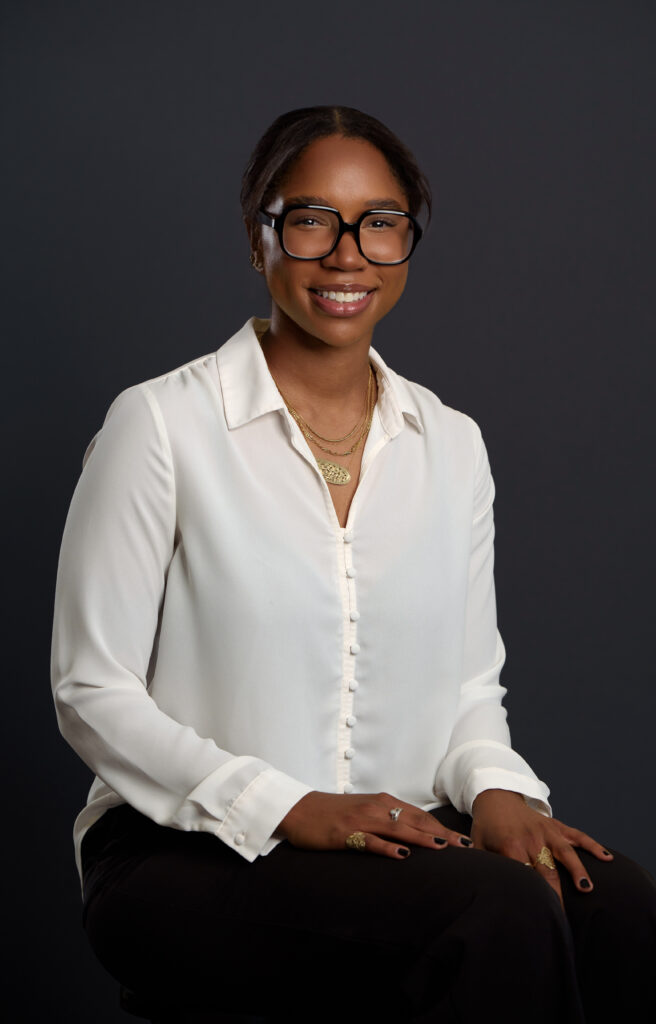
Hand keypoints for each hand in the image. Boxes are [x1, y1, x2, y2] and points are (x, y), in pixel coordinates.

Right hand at [276, 791, 474, 859]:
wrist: (299, 810)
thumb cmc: (334, 814)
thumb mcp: (365, 812)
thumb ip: (388, 820)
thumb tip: (414, 834)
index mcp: (383, 802)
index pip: (420, 816)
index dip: (443, 828)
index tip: (464, 842)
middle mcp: (376, 807)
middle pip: (416, 821)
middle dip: (443, 834)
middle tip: (466, 848)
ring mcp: (361, 819)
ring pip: (398, 829)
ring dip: (422, 839)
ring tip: (444, 849)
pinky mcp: (346, 833)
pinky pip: (370, 841)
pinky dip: (388, 847)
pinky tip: (402, 856)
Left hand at [471, 789, 613, 908]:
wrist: (496, 796)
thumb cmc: (486, 826)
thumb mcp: (478, 845)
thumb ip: (480, 865)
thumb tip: (475, 889)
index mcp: (511, 845)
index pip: (524, 876)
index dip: (532, 897)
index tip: (538, 917)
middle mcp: (531, 838)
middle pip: (547, 871)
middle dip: (555, 896)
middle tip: (561, 920)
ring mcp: (546, 831)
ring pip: (565, 853)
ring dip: (577, 871)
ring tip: (587, 890)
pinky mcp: (556, 826)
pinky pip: (577, 835)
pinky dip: (592, 845)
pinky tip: (607, 858)